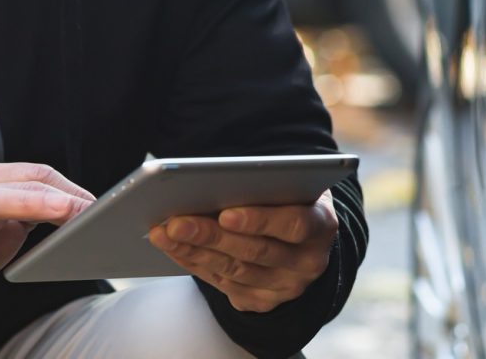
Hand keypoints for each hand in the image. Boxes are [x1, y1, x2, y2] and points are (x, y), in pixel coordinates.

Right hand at [0, 161, 93, 311]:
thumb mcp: (12, 224)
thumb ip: (38, 211)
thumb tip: (83, 210)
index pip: (36, 173)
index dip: (68, 187)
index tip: (95, 205)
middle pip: (20, 184)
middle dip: (58, 197)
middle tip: (87, 210)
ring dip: (28, 204)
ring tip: (59, 210)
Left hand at [148, 190, 337, 312]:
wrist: (303, 238)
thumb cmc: (287, 197)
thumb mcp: (288, 185)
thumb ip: (264, 183)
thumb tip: (211, 182)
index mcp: (321, 224)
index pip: (293, 225)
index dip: (259, 221)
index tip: (225, 213)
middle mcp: (309, 262)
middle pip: (255, 251)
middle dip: (211, 236)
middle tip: (175, 222)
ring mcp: (287, 287)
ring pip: (235, 271)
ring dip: (195, 251)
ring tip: (164, 232)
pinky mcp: (263, 301)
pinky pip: (224, 286)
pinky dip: (195, 264)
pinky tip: (174, 248)